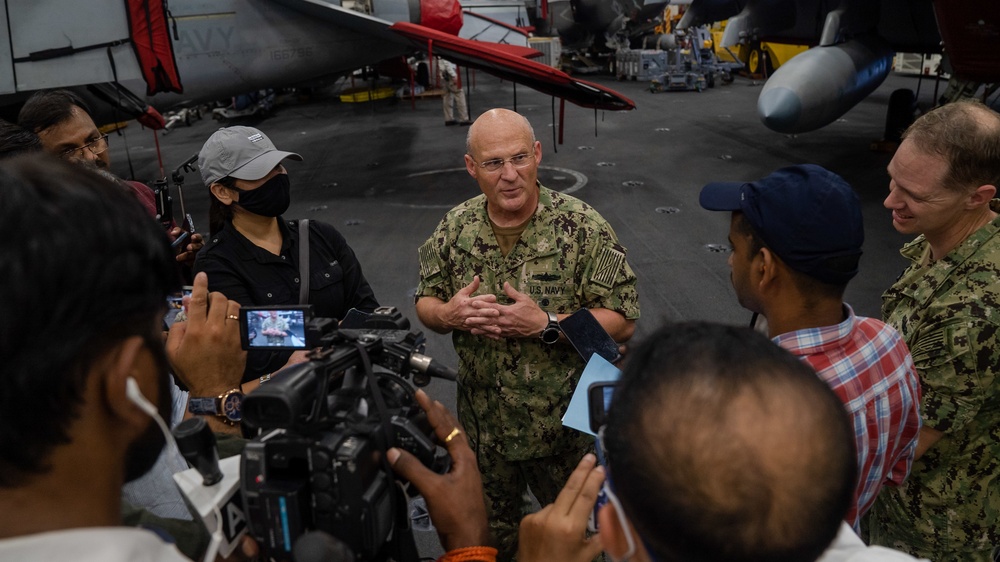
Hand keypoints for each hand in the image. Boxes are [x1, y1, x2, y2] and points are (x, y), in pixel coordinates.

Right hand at [166, 272, 245, 397]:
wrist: (214, 388)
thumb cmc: (191, 371)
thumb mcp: (173, 352)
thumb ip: (177, 328)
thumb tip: (186, 310)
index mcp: (196, 331)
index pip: (199, 300)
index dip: (200, 285)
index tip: (201, 275)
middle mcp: (215, 329)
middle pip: (219, 299)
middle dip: (214, 296)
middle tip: (209, 302)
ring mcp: (231, 334)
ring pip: (233, 306)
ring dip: (226, 304)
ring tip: (219, 312)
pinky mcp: (242, 340)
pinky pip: (241, 319)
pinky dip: (234, 316)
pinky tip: (228, 322)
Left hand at [173, 229, 203, 264]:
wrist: (181, 254)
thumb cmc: (182, 242)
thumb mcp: (180, 235)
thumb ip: (177, 231)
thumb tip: (173, 233)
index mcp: (196, 239)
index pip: (198, 237)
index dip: (196, 237)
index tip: (192, 237)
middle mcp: (198, 247)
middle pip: (198, 246)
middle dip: (194, 246)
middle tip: (188, 247)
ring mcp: (197, 255)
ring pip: (194, 255)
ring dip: (186, 255)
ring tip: (178, 257)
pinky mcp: (194, 262)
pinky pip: (192, 262)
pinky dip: (186, 262)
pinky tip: (182, 262)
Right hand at [387, 389, 490, 551]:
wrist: (468, 539)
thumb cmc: (458, 515)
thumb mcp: (432, 488)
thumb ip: (412, 468)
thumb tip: (394, 453)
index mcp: (464, 456)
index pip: (445, 424)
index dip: (430, 409)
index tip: (420, 395)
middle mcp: (466, 461)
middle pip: (452, 429)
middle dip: (437, 414)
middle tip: (424, 401)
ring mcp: (463, 472)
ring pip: (450, 443)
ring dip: (437, 430)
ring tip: (425, 419)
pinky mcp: (457, 482)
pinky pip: (446, 457)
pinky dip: (435, 448)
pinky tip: (428, 452)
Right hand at [443, 276, 499, 335]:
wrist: (446, 317)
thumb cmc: (455, 303)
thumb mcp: (461, 293)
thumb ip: (471, 286)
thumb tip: (477, 277)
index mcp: (466, 302)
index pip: (477, 300)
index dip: (485, 298)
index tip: (494, 297)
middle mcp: (468, 312)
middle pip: (479, 313)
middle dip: (488, 313)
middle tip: (497, 313)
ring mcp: (469, 321)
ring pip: (481, 324)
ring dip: (490, 327)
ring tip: (499, 329)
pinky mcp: (470, 328)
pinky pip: (480, 331)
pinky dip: (488, 334)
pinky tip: (496, 336)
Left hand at [466, 282, 546, 339]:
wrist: (541, 326)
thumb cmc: (533, 311)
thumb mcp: (524, 299)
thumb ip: (512, 292)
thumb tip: (505, 284)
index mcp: (509, 311)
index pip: (492, 307)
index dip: (482, 305)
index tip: (473, 302)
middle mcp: (506, 321)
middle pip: (488, 320)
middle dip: (477, 319)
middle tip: (466, 318)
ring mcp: (507, 329)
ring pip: (490, 329)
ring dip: (480, 328)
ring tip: (470, 328)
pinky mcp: (509, 334)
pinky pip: (496, 334)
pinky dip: (488, 334)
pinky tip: (482, 334)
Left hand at [518, 454, 604, 561]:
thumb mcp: (587, 555)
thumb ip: (601, 535)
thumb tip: (611, 516)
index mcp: (571, 528)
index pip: (586, 497)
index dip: (594, 480)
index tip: (601, 467)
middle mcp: (553, 519)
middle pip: (571, 488)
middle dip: (581, 470)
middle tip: (590, 456)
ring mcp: (538, 517)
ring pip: (559, 501)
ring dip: (567, 504)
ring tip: (569, 524)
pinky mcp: (526, 519)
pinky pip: (546, 510)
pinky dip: (553, 515)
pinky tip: (554, 530)